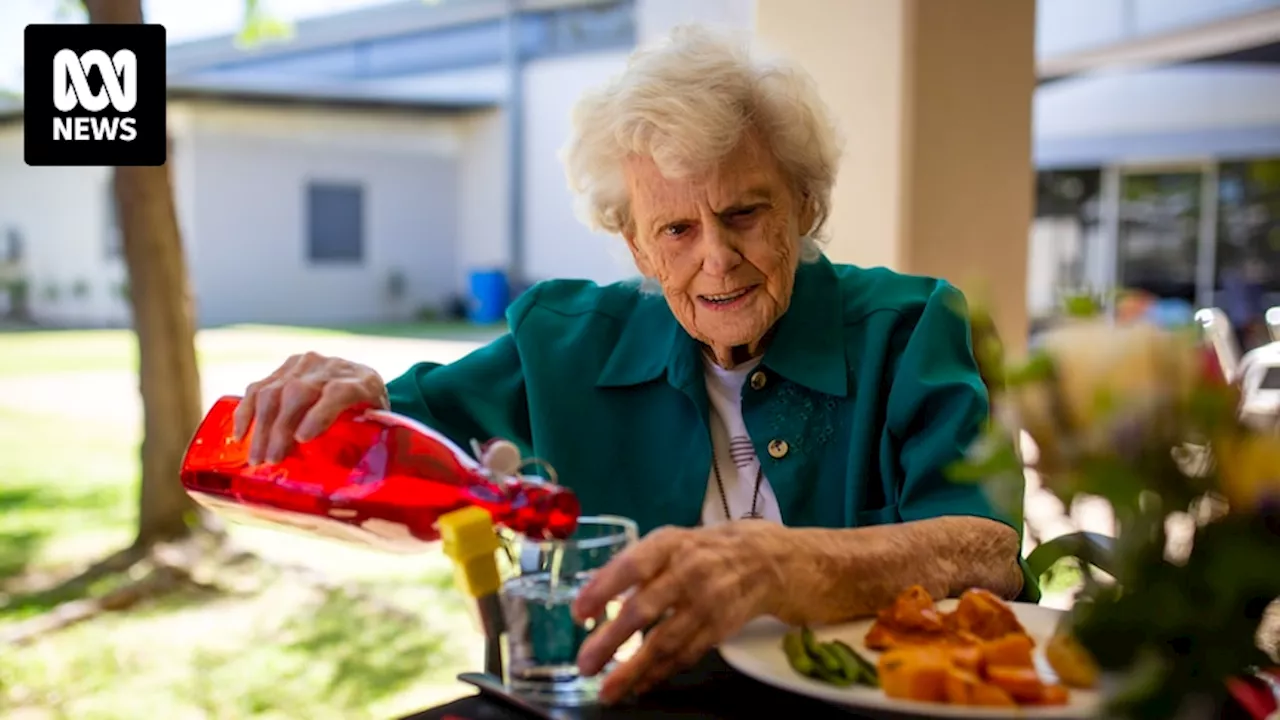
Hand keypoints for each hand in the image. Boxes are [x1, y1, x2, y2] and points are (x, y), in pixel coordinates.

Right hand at [233, 352, 387, 463]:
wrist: (362, 379)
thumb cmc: (371, 413)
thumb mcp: (378, 427)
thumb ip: (368, 446)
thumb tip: (352, 488)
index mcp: (361, 382)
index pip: (337, 392)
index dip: (319, 414)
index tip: (302, 439)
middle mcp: (331, 368)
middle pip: (298, 392)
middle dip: (281, 429)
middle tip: (272, 460)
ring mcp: (304, 365)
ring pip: (274, 390)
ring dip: (261, 426)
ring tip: (256, 457)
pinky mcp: (284, 369)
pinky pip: (258, 388)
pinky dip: (246, 412)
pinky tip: (241, 436)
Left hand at [571, 521, 787, 702]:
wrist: (764, 560)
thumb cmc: (701, 550)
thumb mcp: (669, 542)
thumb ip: (634, 565)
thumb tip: (591, 597)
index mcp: (669, 544)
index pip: (632, 566)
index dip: (603, 589)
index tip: (578, 613)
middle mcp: (688, 572)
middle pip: (644, 609)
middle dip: (611, 640)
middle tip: (585, 664)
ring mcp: (707, 602)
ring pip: (665, 642)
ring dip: (633, 669)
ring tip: (607, 690)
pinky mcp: (720, 628)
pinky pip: (685, 655)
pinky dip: (660, 673)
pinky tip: (639, 684)